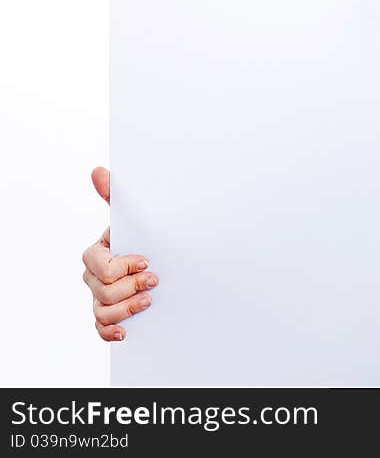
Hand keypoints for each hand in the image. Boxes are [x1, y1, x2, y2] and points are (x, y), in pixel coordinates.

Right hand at [81, 167, 157, 341]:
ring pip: (102, 311)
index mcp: (97, 253)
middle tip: (155, 280)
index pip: (99, 265)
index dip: (122, 266)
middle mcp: (94, 277)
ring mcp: (100, 297)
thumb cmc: (143, 234)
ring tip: (149, 301)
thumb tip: (98, 171)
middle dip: (130, 287)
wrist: (162, 256)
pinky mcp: (109, 315)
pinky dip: (111, 332)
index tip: (146, 261)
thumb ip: (115, 195)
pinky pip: (100, 329)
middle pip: (102, 290)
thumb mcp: (133, 216)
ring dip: (127, 308)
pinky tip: (127, 331)